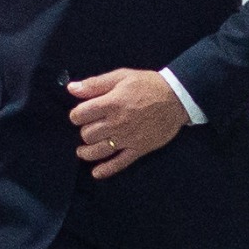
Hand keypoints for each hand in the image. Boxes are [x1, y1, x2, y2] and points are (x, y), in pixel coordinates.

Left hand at [66, 70, 188, 178]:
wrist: (177, 98)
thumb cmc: (148, 85)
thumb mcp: (121, 76)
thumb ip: (95, 84)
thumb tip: (71, 89)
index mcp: (111, 103)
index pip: (80, 115)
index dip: (76, 115)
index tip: (80, 114)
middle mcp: (117, 123)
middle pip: (87, 134)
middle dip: (84, 131)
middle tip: (89, 128)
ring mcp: (127, 139)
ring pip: (98, 151)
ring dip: (86, 152)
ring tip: (84, 150)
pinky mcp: (138, 149)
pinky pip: (119, 163)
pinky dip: (106, 170)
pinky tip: (96, 172)